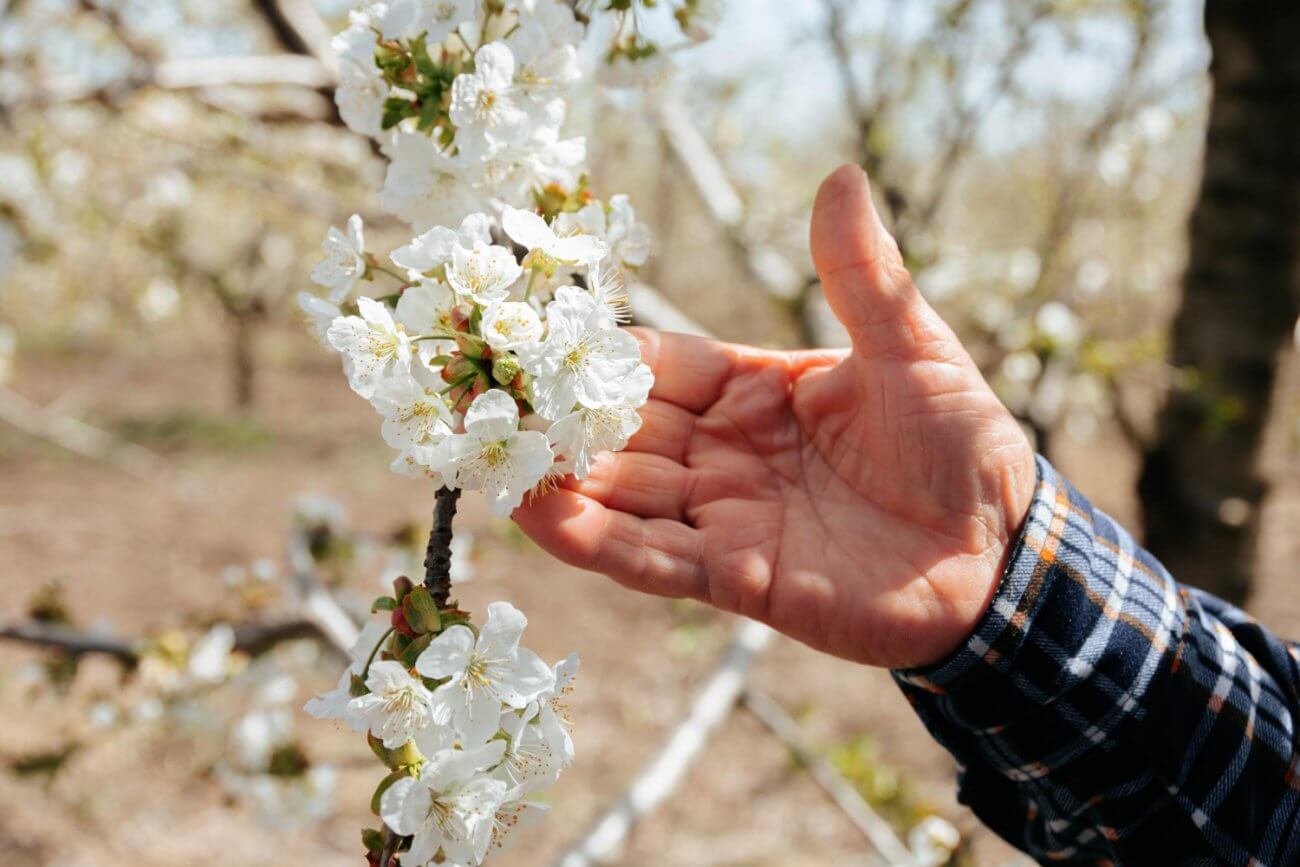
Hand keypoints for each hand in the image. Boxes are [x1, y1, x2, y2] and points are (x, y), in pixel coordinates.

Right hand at [514, 166, 1035, 668]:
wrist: (1001, 554)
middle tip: (473, 394)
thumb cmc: (961, 443)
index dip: (598, 352)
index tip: (528, 329)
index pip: (657, 365)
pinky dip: (596, 542)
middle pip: (622, 431)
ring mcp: (725, 517)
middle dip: (553, 416)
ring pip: (623, 494)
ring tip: (482, 452)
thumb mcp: (913, 347)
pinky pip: (655, 559)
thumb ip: (862, 277)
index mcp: (752, 391)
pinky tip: (539, 516)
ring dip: (556, 476)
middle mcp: (722, 454)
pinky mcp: (738, 578)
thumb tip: (840, 175)